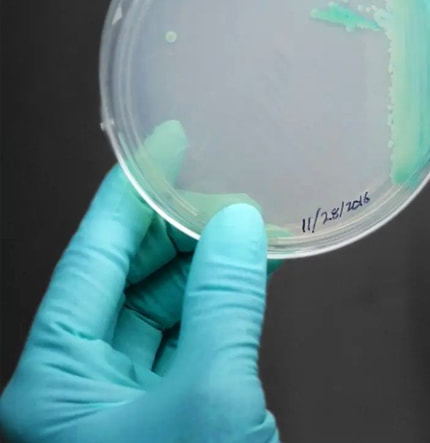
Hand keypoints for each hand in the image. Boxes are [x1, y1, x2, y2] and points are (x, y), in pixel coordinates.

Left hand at [0, 121, 281, 442]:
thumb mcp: (211, 393)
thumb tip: (235, 225)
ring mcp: (118, 411)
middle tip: (220, 185)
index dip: (130, 195)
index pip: (89, 260)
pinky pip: (184, 347)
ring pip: (156, 316)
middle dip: (175, 232)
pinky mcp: (162, 424)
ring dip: (203, 272)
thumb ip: (222, 303)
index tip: (165, 145)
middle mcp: (76, 392)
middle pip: (120, 283)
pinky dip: (216, 311)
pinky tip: (247, 277)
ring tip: (245, 227)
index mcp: (53, 383)